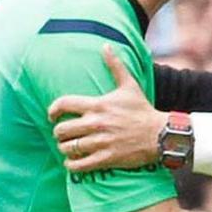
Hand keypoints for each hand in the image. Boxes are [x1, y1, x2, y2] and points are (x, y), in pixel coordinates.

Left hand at [47, 45, 167, 170]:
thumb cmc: (142, 109)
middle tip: (62, 134)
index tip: (52, 116)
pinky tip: (72, 162)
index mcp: (99, 105)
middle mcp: (97, 123)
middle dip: (58, 133)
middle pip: (62, 130)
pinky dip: (71, 165)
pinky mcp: (106, 158)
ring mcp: (101, 142)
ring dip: (65, 149)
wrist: (160, 134)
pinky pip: (79, 165)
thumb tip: (105, 45)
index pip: (64, 104)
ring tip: (68, 147)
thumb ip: (115, 65)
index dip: (53, 110)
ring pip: (68, 148)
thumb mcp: (129, 85)